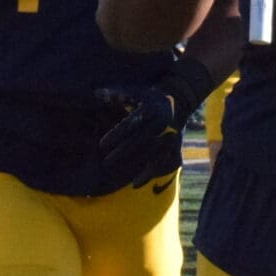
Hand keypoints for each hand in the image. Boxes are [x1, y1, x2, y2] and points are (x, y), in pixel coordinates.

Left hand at [96, 60, 215, 186]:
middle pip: (140, 140)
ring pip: (149, 153)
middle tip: (106, 160)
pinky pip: (161, 163)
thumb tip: (97, 93)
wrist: (179, 102)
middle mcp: (162, 122)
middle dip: (122, 151)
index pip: (131, 124)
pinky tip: (134, 184)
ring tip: (115, 170)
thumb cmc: (149, 97)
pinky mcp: (173, 146)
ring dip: (132, 163)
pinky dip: (148, 174)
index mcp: (152, 108)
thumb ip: (117, 93)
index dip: (116, 134)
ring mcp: (170, 134)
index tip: (102, 144)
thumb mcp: (136, 91)